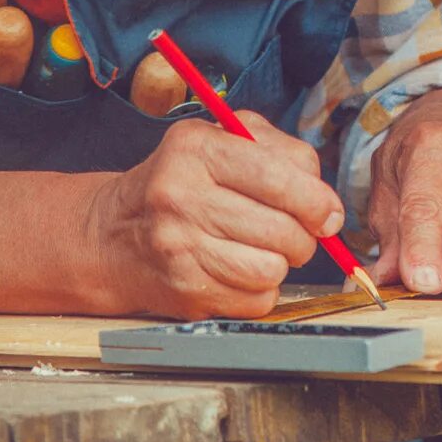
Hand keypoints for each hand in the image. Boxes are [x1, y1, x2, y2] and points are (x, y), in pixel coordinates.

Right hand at [87, 111, 342, 318]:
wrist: (114, 234)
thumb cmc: (182, 182)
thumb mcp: (222, 141)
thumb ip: (282, 154)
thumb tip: (327, 205)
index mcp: (196, 148)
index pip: (280, 177)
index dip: (318, 201)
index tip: (328, 214)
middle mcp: (182, 196)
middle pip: (284, 229)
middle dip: (304, 236)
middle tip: (292, 232)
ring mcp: (180, 247)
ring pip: (273, 269)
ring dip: (281, 264)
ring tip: (262, 249)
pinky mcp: (185, 290)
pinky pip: (255, 300)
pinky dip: (259, 290)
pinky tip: (238, 270)